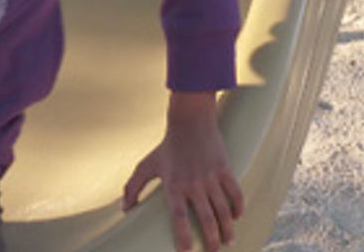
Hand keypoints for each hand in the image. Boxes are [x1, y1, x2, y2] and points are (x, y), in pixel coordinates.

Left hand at [122, 92, 244, 251]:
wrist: (189, 123)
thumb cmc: (166, 147)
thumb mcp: (146, 165)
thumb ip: (133, 187)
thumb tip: (124, 209)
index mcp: (173, 185)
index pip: (178, 218)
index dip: (183, 238)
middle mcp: (193, 184)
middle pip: (206, 220)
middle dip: (211, 241)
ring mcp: (211, 177)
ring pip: (223, 211)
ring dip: (227, 230)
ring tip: (227, 243)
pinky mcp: (225, 170)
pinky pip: (236, 194)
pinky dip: (238, 208)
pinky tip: (236, 218)